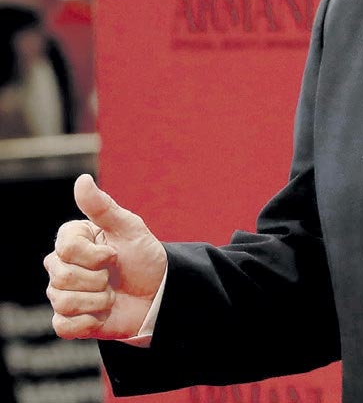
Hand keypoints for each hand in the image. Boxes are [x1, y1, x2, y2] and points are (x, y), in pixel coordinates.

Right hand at [44, 174, 167, 339]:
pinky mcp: (68, 321)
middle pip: (61, 277)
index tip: (113, 253)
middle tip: (114, 275)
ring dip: (98, 300)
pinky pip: (63, 326)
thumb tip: (81, 179)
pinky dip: (89, 322)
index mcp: (73, 241)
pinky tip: (102, 314)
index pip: (65, 248)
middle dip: (99, 278)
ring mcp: (63, 294)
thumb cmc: (143, 256)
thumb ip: (102, 207)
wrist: (158, 293)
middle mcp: (62, 266)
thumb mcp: (129, 228)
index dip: (94, 255)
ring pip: (64, 301)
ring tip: (111, 294)